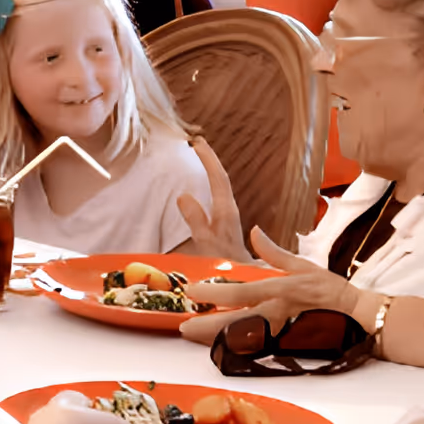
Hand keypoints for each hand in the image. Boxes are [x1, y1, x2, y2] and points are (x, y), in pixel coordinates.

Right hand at [175, 138, 250, 261]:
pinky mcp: (223, 223)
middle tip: (196, 143)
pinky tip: (201, 185)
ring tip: (198, 157)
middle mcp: (228, 209)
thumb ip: (196, 220)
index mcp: (225, 209)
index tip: (196, 142)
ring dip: (209, 170)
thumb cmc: (222, 264)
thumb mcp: (205, 243)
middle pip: (220, 177)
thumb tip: (183, 195)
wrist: (240, 280)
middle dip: (209, 159)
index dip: (208, 159)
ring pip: (219, 185)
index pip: (218, 177)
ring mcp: (227, 216)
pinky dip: (208, 183)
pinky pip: (216, 195)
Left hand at [179, 226, 374, 343]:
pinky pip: (256, 349)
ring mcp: (281, 333)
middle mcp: (278, 313)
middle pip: (237, 323)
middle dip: (208, 327)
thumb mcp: (305, 266)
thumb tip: (254, 231)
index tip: (193, 291)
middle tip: (183, 328)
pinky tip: (218, 346)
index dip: (216, 293)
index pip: (243, 293)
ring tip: (194, 335)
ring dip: (217, 339)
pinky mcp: (285, 347)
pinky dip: (236, 348)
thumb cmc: (331, 290)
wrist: (358, 317)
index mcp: (282, 290)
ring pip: (243, 340)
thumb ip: (275, 253)